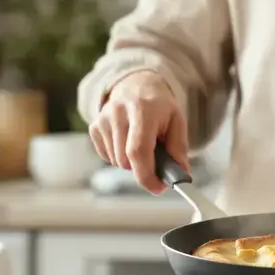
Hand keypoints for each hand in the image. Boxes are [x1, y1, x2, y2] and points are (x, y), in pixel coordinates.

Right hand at [89, 70, 189, 194]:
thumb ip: (178, 149)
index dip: (146, 175)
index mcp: (143, 110)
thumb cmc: (158, 108)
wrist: (136, 86)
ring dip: (131, 162)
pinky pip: (107, 157)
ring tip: (140, 143)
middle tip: (155, 159)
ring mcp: (103, 119)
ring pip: (116, 162)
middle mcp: (118, 112)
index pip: (138, 150)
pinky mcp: (94, 126)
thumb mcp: (176, 122)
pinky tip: (126, 141)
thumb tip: (180, 175)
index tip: (157, 188)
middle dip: (142, 169)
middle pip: (126, 160)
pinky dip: (119, 157)